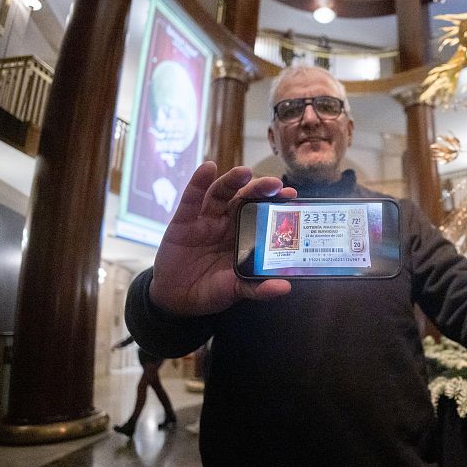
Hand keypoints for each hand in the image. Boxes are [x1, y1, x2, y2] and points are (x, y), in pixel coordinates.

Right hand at [148, 162, 296, 315]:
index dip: (275, 203)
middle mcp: (228, 223)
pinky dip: (198, 181)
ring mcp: (206, 219)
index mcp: (244, 236)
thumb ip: (258, 289)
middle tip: (274, 184)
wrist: (175, 298)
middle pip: (245, 198)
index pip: (262, 214)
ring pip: (221, 193)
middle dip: (259, 189)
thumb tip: (285, 288)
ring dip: (232, 180)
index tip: (291, 195)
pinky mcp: (184, 219)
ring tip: (244, 172)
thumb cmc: (210, 291)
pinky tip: (208, 168)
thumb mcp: (236, 291)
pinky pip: (191, 198)